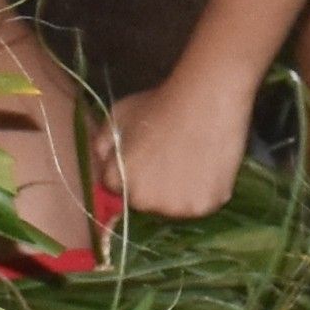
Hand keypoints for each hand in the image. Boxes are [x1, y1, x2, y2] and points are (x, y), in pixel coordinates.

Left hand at [101, 63, 254, 221]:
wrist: (205, 102)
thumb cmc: (159, 105)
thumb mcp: (117, 116)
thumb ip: (102, 144)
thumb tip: (103, 163)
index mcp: (120, 183)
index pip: (119, 189)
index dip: (131, 171)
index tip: (146, 156)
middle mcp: (146, 202)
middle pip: (147, 202)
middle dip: (153, 186)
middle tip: (170, 158)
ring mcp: (177, 207)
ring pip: (175, 206)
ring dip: (179, 193)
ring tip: (190, 162)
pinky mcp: (205, 206)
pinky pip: (201, 204)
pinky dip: (203, 192)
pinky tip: (207, 168)